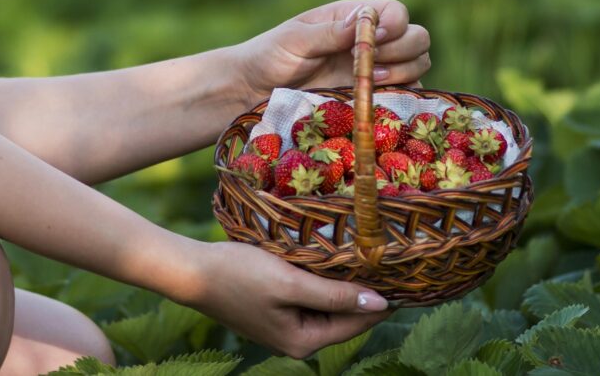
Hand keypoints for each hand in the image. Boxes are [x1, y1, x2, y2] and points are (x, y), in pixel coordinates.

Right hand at [175, 240, 390, 358]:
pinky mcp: (274, 312)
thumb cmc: (240, 275)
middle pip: (345, 317)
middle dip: (364, 292)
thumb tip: (380, 304)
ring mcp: (284, 328)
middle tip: (389, 260)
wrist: (193, 272)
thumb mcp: (291, 283)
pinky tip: (332, 263)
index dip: (383, 300)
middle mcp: (297, 342)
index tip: (406, 275)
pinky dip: (323, 283)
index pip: (358, 322)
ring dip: (344, 285)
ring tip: (367, 257)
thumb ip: (335, 296)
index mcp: (304, 342)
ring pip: (328, 307)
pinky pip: (310, 300)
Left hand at [232, 0, 429, 99]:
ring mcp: (375, 72)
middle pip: (417, 37)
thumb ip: (328, 33)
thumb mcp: (294, 40)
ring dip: (405, 73)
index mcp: (353, 18)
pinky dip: (405, 99)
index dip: (395, 24)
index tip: (375, 40)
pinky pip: (406, 98)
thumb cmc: (269, 57)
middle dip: (404, 50)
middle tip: (374, 67)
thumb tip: (362, 23)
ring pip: (419, 65)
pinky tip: (379, 101)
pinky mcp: (372, 99)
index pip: (396, 11)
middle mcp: (371, 42)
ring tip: (372, 83)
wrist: (253, 93)